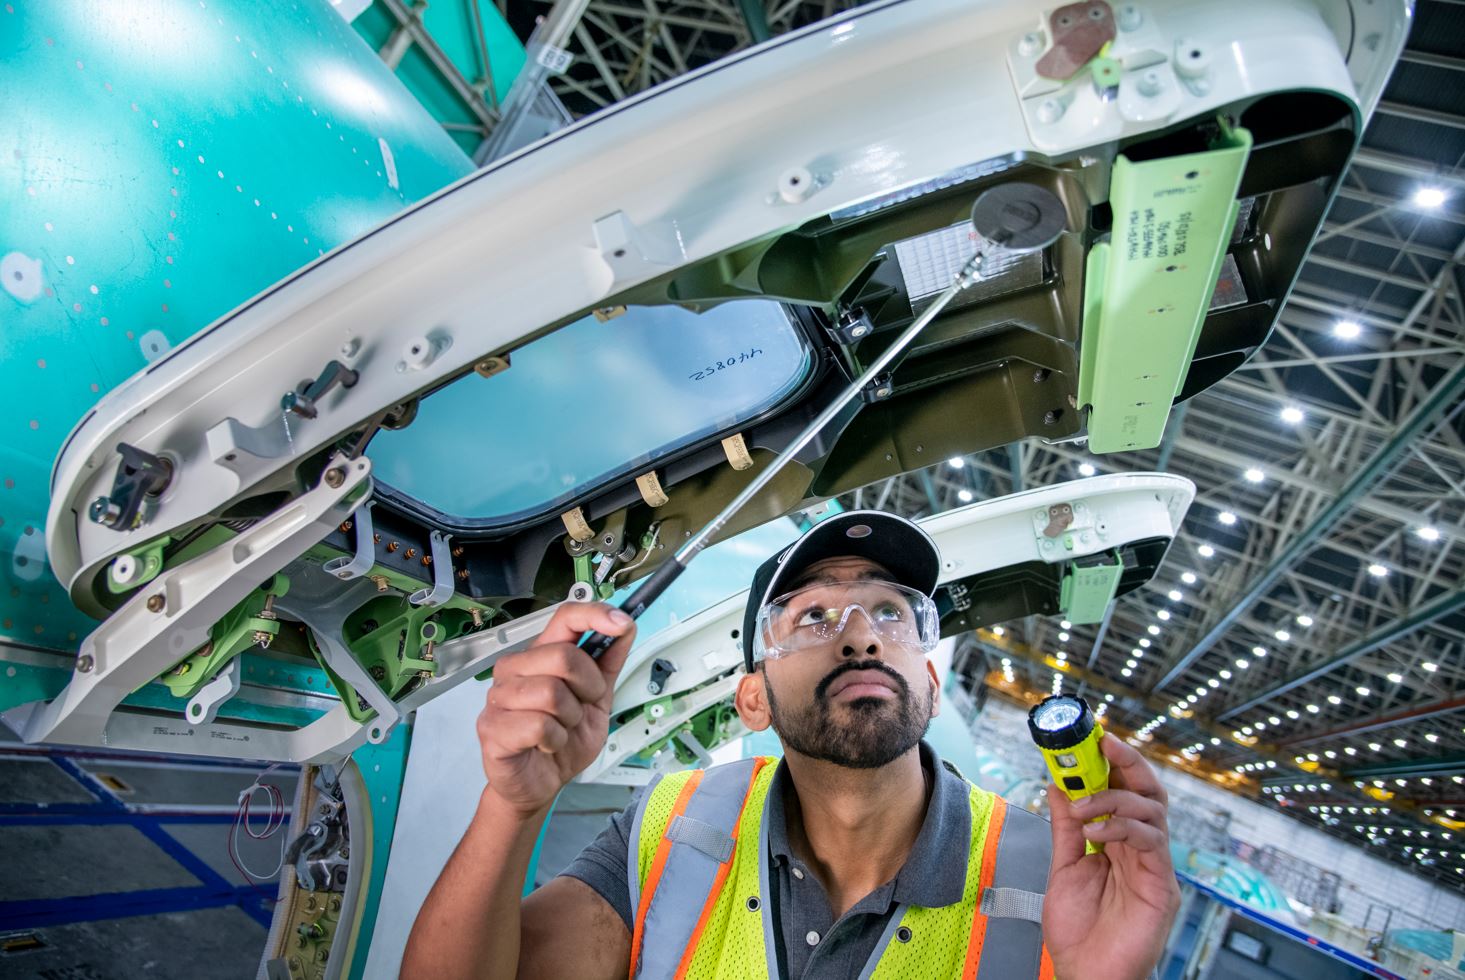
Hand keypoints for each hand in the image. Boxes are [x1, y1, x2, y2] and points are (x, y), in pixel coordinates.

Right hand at [477, 602, 635, 816]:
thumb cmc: (561, 741)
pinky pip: (539, 725)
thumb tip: (625, 627)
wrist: (538, 784)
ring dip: (570, 718)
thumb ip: (608, 664)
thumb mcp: (597, 701)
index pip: (565, 618)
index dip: (595, 615)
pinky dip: (554, 739)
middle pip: (563, 656)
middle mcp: (515, 669)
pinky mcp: (492, 727)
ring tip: (561, 729)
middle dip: (587, 687)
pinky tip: (546, 744)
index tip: (622, 623)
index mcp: (540, 656)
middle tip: (582, 708)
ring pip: (551, 693)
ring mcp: (499, 697)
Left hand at [1042, 733, 1180, 979]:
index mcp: (1118, 843)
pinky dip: (1123, 827)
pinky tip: (1097, 833)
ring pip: (1152, 810)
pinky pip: (1152, 842)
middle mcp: (1140, 849)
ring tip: (1083, 807)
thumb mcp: (1064, 867)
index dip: (1111, 764)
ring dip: (1114, 798)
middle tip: (1103, 745)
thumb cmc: (1078, 931)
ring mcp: (1153, 865)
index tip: (1091, 739)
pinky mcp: (1162, 885)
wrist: (1085, 973)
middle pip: (1147, 792)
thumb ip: (1066, 827)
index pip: (1123, 792)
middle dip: (1128, 763)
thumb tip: (1058, 784)